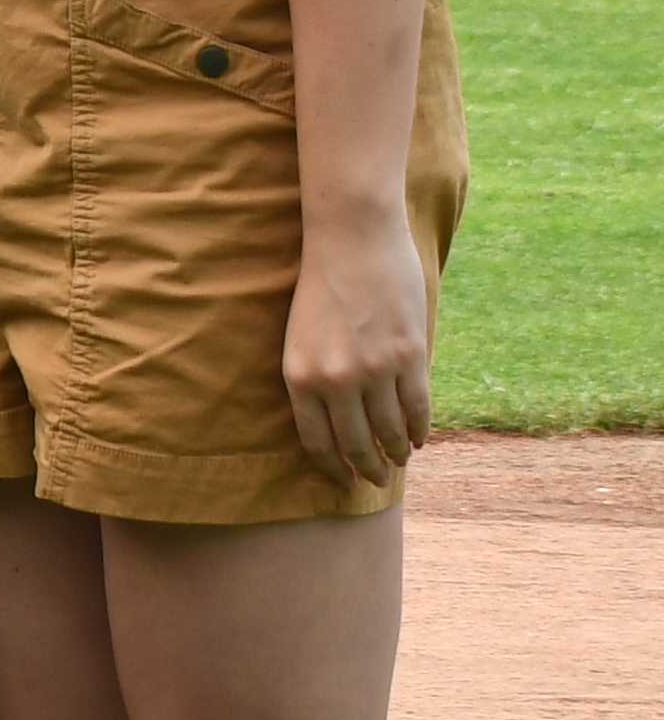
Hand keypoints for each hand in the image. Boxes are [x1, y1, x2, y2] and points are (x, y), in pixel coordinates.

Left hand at [281, 207, 434, 485]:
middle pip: (356, 443)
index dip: (332, 466)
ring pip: (390, 430)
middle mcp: (335, 380)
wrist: (351, 240)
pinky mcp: (409, 356)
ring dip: (397, 451)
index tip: (342, 479)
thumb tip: (335, 420)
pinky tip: (420, 439)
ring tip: (400, 459)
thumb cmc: (321, 286)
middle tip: (375, 479)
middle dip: (367, 467)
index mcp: (298, 376)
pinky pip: (418, 407)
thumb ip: (316, 377)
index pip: (317, 440)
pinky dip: (420, 429)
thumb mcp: (300, 337)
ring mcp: (374, 369)